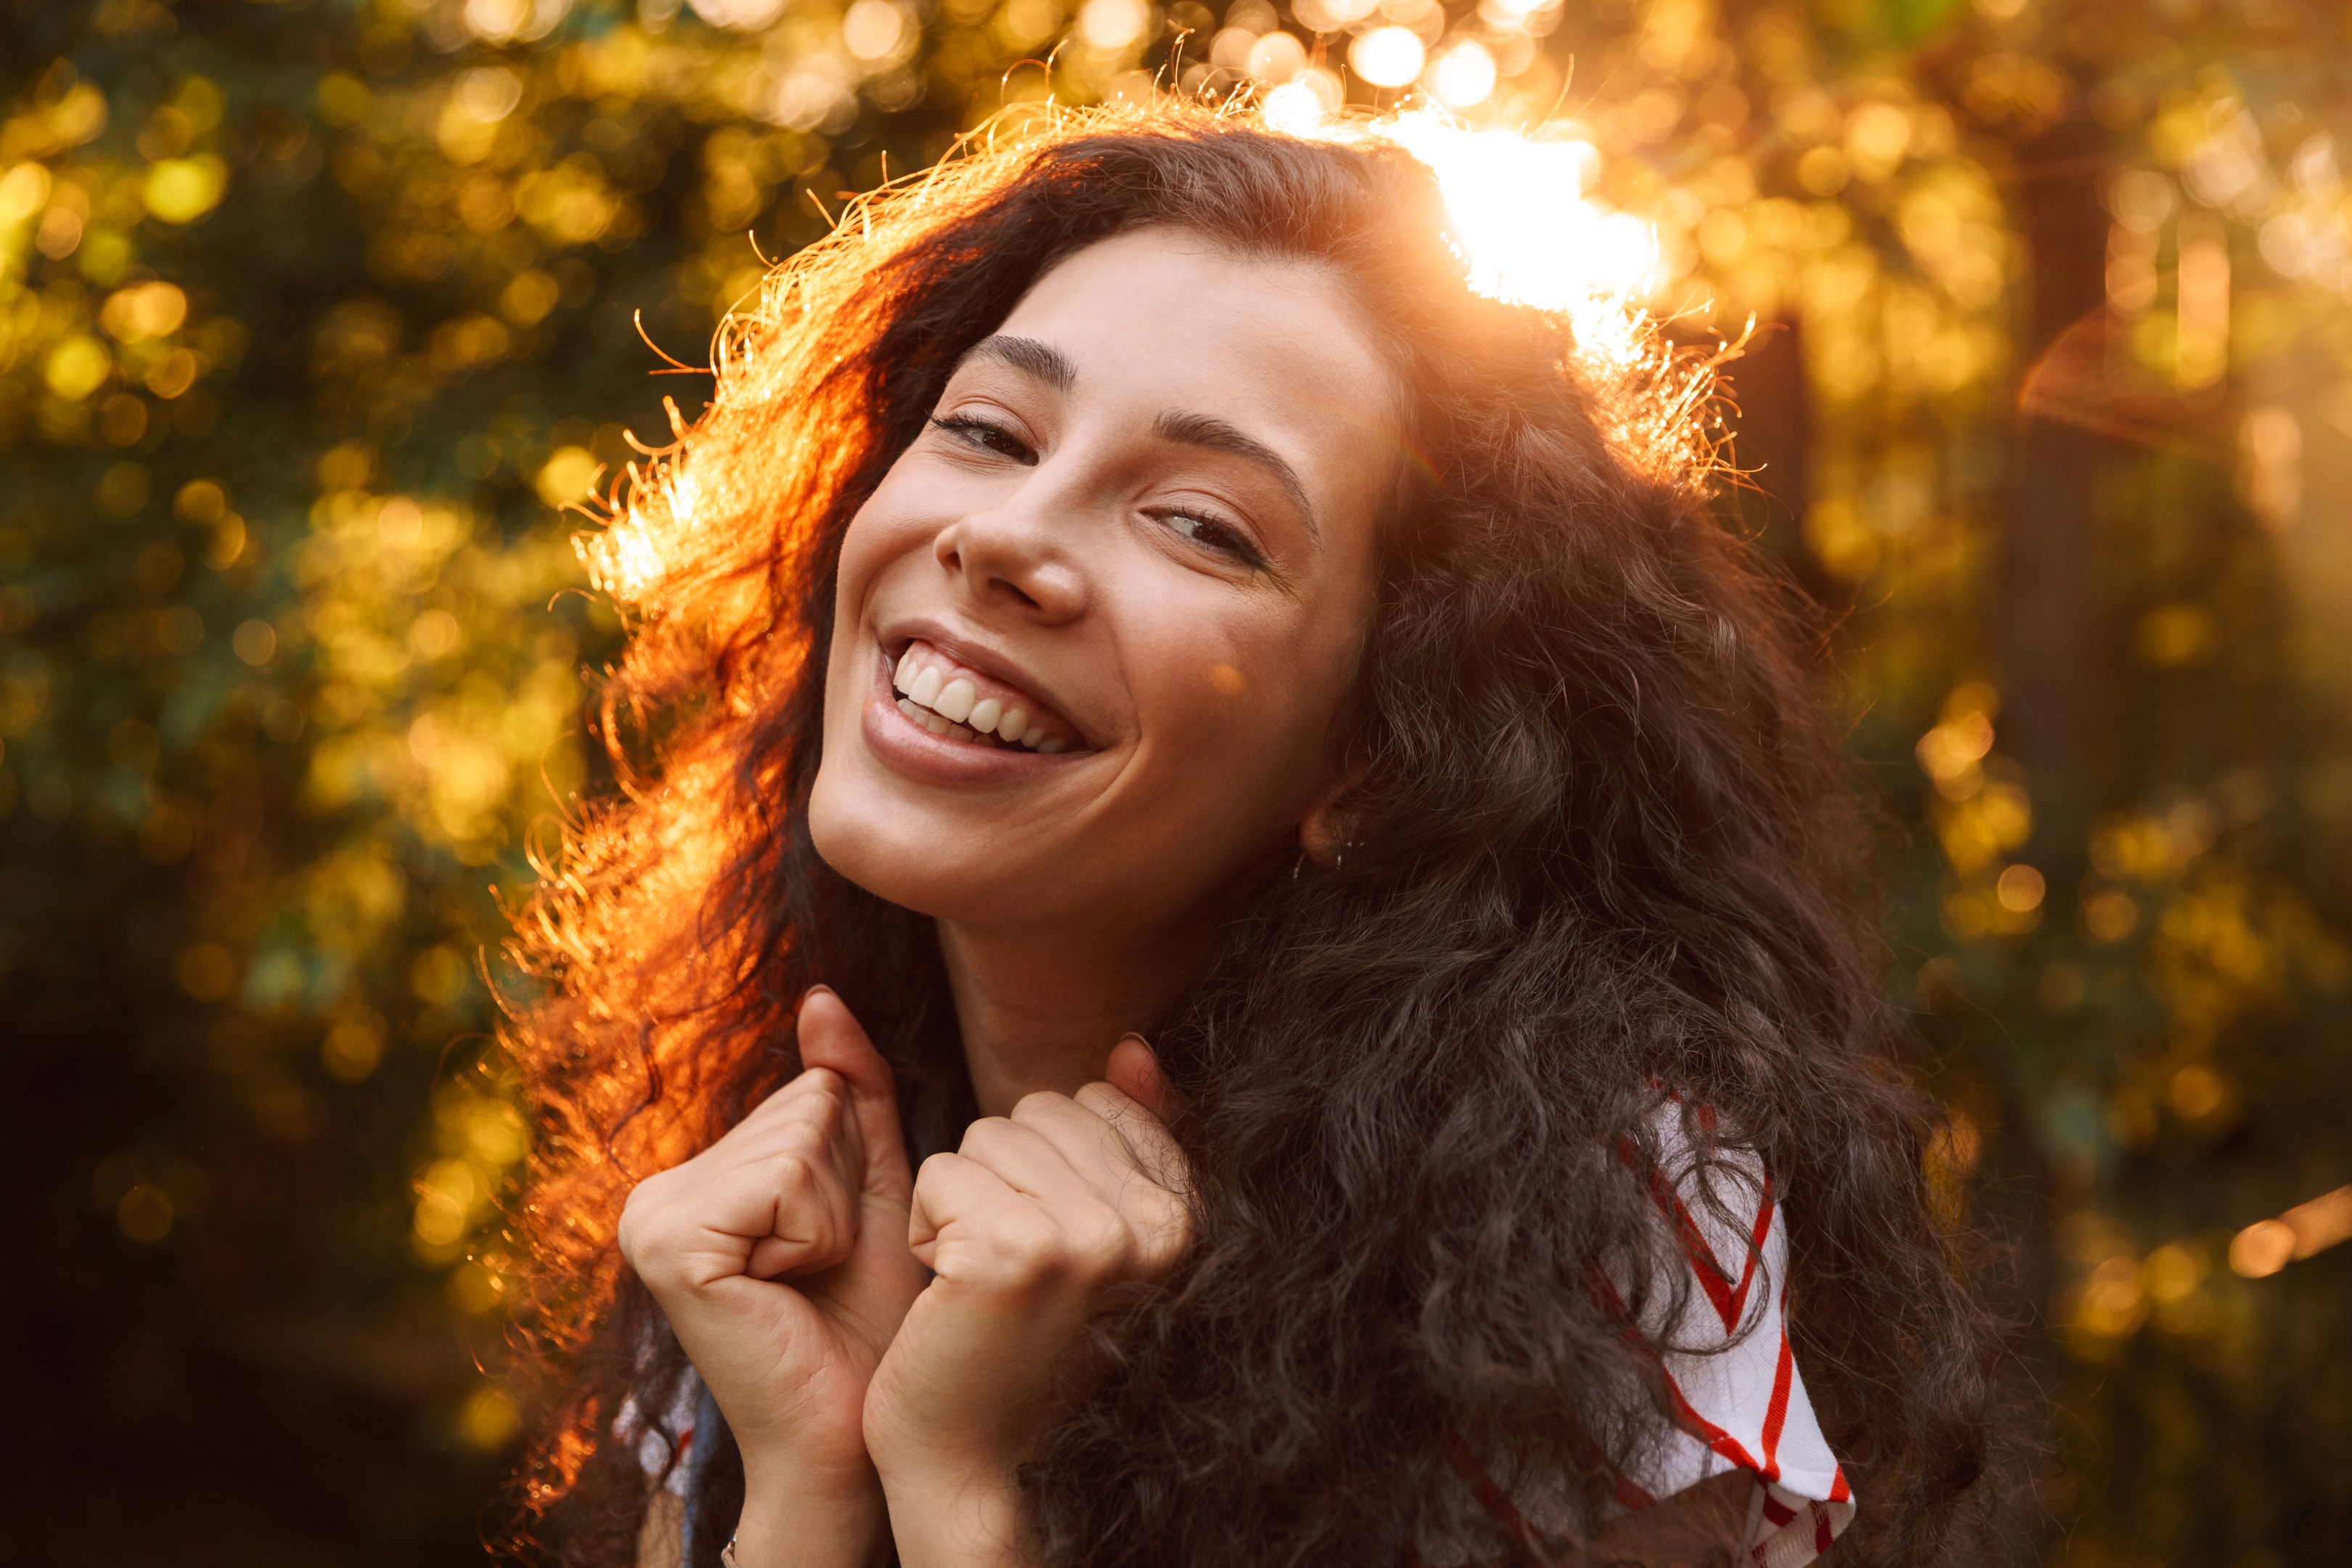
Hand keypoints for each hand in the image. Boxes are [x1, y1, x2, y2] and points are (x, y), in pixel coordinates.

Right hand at [616, 988, 928, 1561]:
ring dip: (834, 1213)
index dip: (853, 1167)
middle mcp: (656, 1191)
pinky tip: (785, 1287)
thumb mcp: (869, 1187)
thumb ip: (850, 1091)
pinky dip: (814, 1232)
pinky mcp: (670, 1244)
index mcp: (696, 1177)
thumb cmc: (867, 1317)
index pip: (812, 1092)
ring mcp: (651, 1217)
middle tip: (821, 1268)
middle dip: (844, 1187)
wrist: (853, 1431)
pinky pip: (785, 1178)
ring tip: (805, 1279)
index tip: (829, 1245)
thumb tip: (821, 995)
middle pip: (806, 1105)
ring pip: (801, 1137)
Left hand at [864, 1036, 1190, 1564]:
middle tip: (1011, 1272)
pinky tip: (952, 1294)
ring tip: (983, 1284)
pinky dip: (928, 1227)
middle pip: (1036, 1112)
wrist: (977, 1465)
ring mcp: (1090, 1239)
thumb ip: (1123, 1139)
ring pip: (986, 1136)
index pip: (1096, 1102)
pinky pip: (943, 1172)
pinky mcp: (1015, 1252)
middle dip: (1002, 1178)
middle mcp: (1154, 1227)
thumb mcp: (1091, 1237)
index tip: (1055, 1251)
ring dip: (962, 1203)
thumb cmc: (1024, 1344)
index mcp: (1184, 1218)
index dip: (1047, 1166)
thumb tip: (1132, 1049)